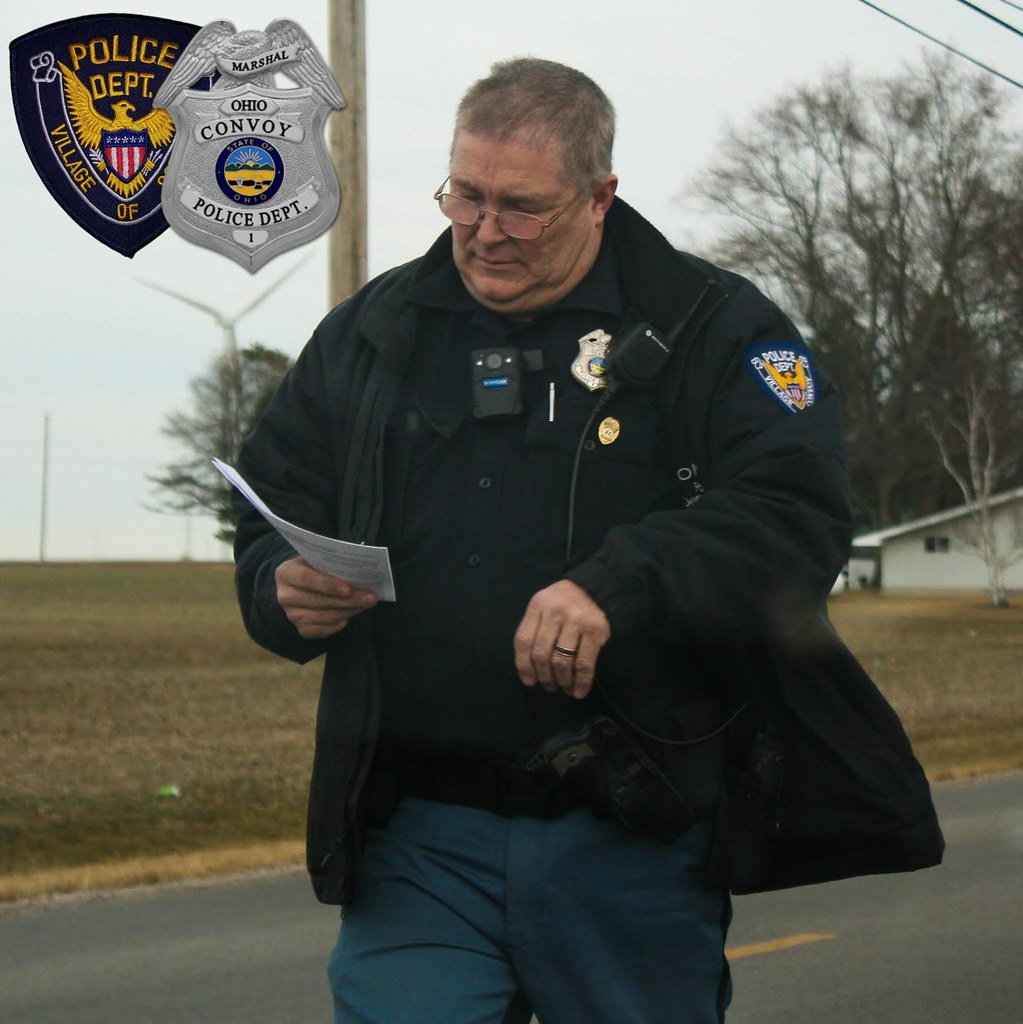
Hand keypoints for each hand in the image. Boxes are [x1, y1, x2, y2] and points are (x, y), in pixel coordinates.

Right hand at [275, 557, 376, 638]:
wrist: (299, 587)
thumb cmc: (313, 569)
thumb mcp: (317, 560)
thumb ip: (331, 564)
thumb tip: (359, 570)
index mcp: (286, 573)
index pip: (306, 579)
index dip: (327, 585)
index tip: (348, 589)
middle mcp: (285, 596)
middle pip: (319, 601)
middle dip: (348, 600)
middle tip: (370, 597)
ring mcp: (292, 615)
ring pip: (324, 617)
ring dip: (348, 611)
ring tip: (366, 604)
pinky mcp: (301, 629)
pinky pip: (323, 631)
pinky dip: (338, 624)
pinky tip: (349, 616)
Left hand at [513, 579, 610, 699]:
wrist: (594, 589)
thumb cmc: (564, 603)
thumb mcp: (544, 607)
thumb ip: (535, 629)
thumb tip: (529, 669)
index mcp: (537, 606)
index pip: (523, 640)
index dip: (523, 665)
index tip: (529, 682)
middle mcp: (554, 612)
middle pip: (541, 653)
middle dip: (544, 676)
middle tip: (549, 686)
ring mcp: (576, 621)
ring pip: (561, 660)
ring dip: (561, 681)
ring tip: (563, 688)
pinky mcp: (595, 630)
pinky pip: (584, 663)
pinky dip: (581, 681)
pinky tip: (579, 691)